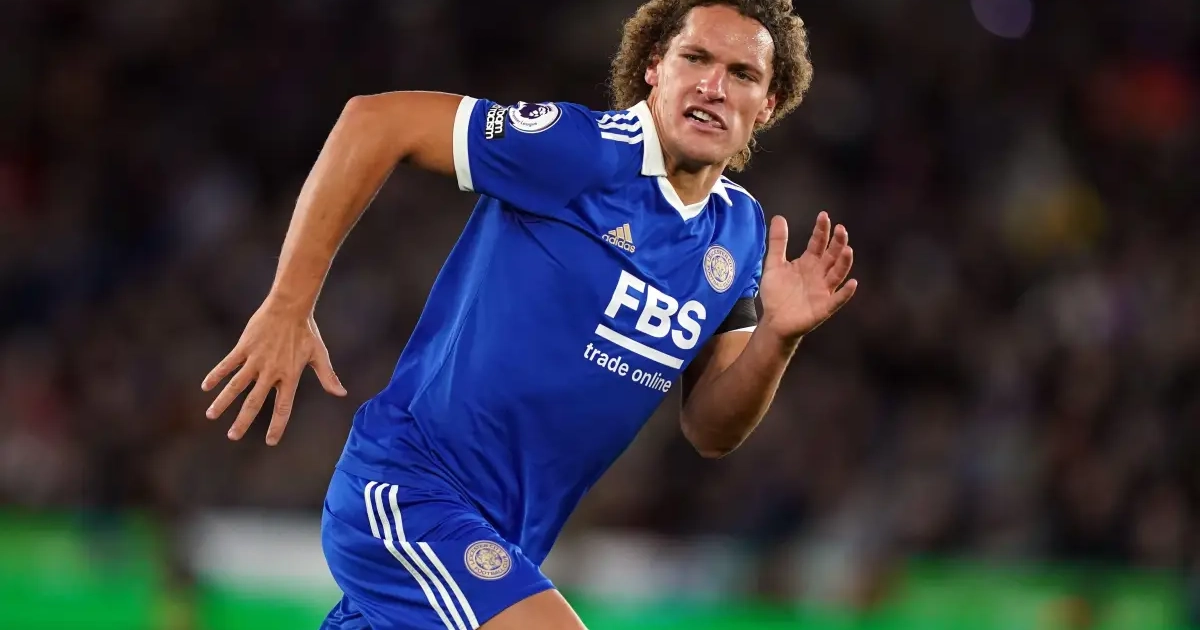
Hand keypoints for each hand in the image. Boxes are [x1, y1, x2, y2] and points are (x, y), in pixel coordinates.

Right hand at [201, 300, 346, 444]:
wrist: (290, 306)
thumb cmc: (306, 331)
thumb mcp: (319, 355)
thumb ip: (327, 377)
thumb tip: (342, 393)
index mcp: (290, 376)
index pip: (283, 407)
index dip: (277, 425)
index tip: (270, 441)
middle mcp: (271, 371)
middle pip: (255, 401)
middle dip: (243, 421)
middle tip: (233, 436)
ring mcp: (256, 359)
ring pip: (236, 385)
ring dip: (223, 401)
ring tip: (211, 415)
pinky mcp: (244, 347)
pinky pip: (227, 364)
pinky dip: (216, 375)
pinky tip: (206, 387)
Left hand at [758, 212, 857, 341]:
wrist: (774, 321)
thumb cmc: (776, 293)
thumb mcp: (774, 265)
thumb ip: (778, 243)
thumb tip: (779, 217)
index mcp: (809, 262)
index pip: (818, 243)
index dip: (821, 230)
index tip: (823, 216)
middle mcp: (820, 273)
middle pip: (831, 255)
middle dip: (837, 242)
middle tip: (840, 229)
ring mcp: (824, 290)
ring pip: (837, 274)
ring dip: (844, 262)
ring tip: (847, 250)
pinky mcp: (824, 307)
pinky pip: (837, 299)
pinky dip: (845, 293)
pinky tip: (852, 283)